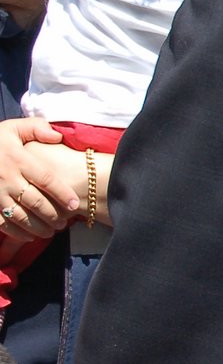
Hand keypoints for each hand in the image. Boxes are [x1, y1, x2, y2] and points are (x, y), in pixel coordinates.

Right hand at [0, 118, 76, 242]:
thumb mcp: (13, 128)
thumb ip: (36, 128)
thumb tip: (58, 136)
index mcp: (18, 160)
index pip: (45, 179)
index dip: (62, 193)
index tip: (74, 203)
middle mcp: (7, 179)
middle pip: (35, 201)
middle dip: (52, 214)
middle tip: (65, 223)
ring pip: (19, 215)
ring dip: (37, 226)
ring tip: (52, 231)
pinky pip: (1, 223)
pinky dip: (16, 233)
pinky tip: (29, 236)